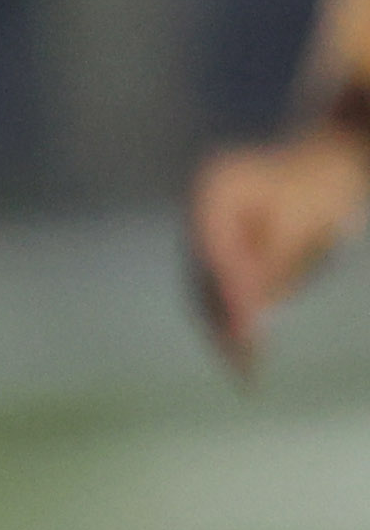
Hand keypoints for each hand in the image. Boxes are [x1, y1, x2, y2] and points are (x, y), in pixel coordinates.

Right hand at [189, 123, 369, 373]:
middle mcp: (197, 207)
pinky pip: (220, 286)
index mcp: (213, 189)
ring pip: (207, 287)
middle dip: (223, 322)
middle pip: (202, 277)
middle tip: (242, 366)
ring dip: (226, 325)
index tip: (241, 338)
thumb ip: (264, 271)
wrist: (332, 162)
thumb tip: (240, 322)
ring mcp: (200, 225)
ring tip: (246, 366)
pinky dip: (236, 312)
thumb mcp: (297, 230)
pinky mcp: (213, 243)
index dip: (227, 299)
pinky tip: (247, 345)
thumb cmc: (321, 189)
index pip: (214, 255)